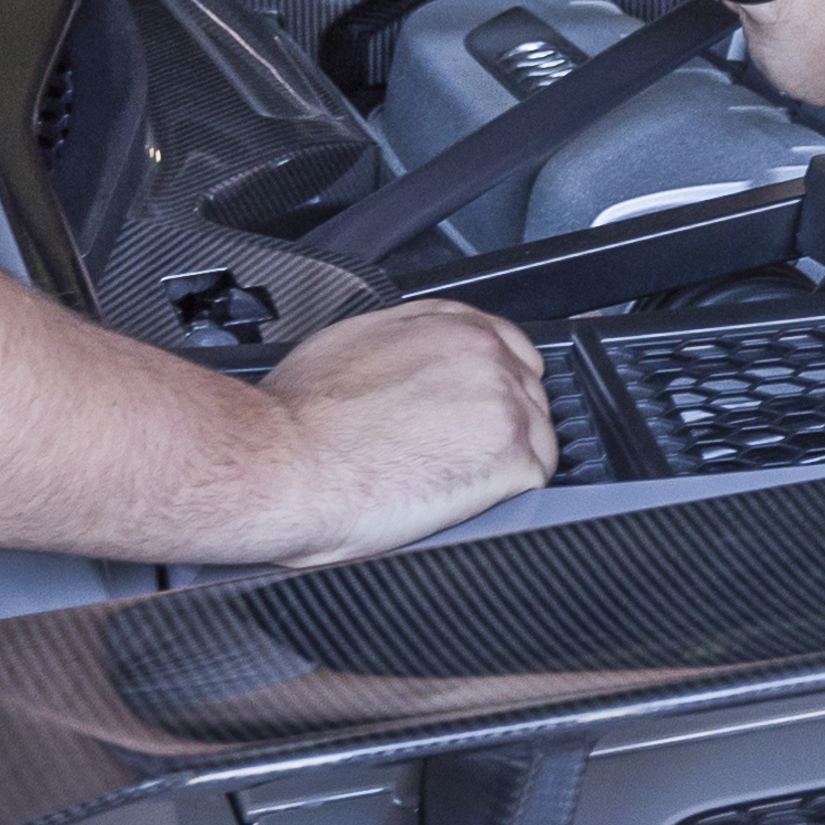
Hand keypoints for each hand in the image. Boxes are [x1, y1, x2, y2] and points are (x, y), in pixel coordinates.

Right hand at [241, 298, 556, 558]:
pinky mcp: (511, 456)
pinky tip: (468, 500)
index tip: (478, 412)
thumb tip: (412, 364)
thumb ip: (405, 344)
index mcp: (448, 324)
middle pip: (528, 392)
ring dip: (507, 462)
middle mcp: (484, 353)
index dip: (496, 386)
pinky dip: (508, 494)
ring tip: (456, 483)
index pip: (508, 347)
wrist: (285, 463)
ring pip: (539, 436)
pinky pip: (536, 478)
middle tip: (459, 457)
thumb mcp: (351, 343)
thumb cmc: (298, 416)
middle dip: (501, 425)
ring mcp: (504, 403)